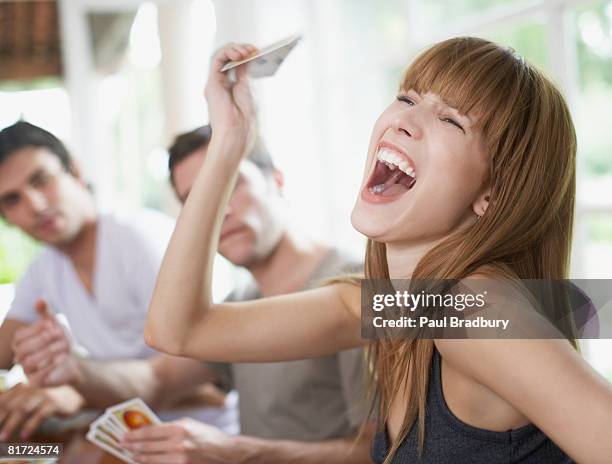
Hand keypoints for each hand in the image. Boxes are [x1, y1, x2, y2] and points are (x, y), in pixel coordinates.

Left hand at [0, 384, 83, 439]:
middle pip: (11, 405)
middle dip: (0, 419)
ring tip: (3, 437)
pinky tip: (24, 435)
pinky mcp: (55, 403)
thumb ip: (16, 402)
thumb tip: (3, 410)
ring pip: (23, 409)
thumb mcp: (32, 397)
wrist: (75, 393)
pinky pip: (40, 415)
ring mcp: (44, 395)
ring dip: (11, 424)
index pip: (4, 400)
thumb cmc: (49, 397)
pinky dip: (31, 426)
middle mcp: (32, 389)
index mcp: (23, 388)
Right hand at [12, 299, 80, 386]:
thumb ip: (46, 313)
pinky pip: (35, 377)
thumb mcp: (55, 324)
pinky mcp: (35, 382)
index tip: (52, 324)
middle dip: (42, 340)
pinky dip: (49, 366)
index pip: (19, 336)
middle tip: (59, 334)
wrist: (73, 361)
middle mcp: (19, 357)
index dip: (35, 329)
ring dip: (48, 351)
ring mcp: (26, 371)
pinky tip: (62, 358)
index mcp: (20, 343)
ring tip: (64, 345)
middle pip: (22, 349)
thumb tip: (40, 299)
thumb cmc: (60, 340)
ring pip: (28, 362)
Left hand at [122, 418, 240, 463]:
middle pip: (147, 447)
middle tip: (122, 446)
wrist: (228, 454)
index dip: (134, 435)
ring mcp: (180, 460)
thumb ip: (170, 428)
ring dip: (138, 458)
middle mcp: (179, 444)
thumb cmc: (209, 437)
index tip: (123, 436)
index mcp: (180, 428)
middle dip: (132, 447)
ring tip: (132, 456)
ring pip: (151, 461)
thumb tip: (148, 431)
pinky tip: (146, 462)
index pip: (150, 432)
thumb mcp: (190, 426)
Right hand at [205, 43, 258, 162]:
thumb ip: (244, 73)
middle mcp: (219, 84)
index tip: (257, 51)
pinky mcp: (212, 83)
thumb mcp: (247, 91)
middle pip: (226, 58)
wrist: (236, 135)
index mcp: (228, 88)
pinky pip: (216, 60)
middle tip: (253, 49)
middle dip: (240, 50)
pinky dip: (227, 53)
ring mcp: (214, 83)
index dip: (244, 55)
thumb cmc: (243, 121)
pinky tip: (239, 54)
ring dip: (234, 49)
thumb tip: (247, 57)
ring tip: (247, 50)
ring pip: (220, 56)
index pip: (233, 64)